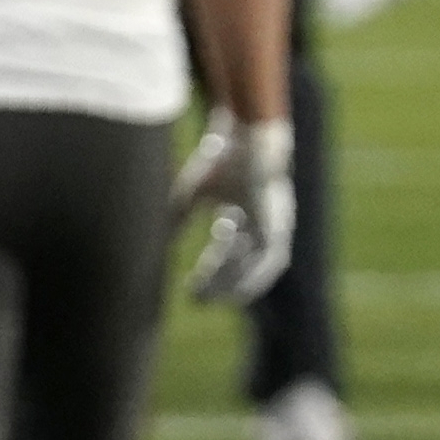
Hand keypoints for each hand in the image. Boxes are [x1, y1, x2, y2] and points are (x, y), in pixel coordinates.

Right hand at [176, 109, 294, 304]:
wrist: (247, 138)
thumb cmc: (219, 158)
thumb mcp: (191, 194)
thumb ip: (178, 218)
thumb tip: (161, 240)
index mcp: (244, 211)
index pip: (227, 251)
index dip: (209, 272)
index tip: (190, 291)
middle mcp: (262, 220)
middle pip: (242, 262)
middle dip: (219, 283)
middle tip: (198, 301)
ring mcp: (274, 222)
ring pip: (258, 266)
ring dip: (235, 283)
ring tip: (212, 299)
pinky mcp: (278, 224)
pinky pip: (269, 260)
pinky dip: (252, 274)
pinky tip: (232, 286)